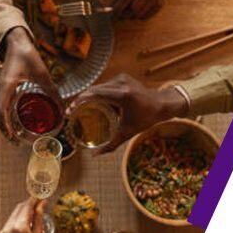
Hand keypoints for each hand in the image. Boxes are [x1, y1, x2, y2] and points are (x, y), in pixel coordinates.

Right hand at [0, 27, 58, 139]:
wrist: (16, 42)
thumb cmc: (27, 55)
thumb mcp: (42, 74)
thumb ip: (52, 91)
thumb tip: (63, 109)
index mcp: (7, 86)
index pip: (1, 110)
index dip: (6, 126)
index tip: (13, 137)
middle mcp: (0, 89)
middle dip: (5, 130)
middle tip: (16, 142)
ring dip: (4, 124)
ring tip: (14, 136)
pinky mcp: (2, 88)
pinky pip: (0, 106)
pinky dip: (4, 117)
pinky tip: (14, 122)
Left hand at [0, 198, 47, 232]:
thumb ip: (38, 217)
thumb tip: (42, 203)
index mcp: (19, 227)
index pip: (26, 207)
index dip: (33, 200)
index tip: (40, 196)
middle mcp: (8, 228)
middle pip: (18, 209)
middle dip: (28, 205)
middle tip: (39, 202)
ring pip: (14, 215)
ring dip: (23, 212)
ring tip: (35, 213)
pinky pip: (10, 223)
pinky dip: (18, 220)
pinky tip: (27, 222)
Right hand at [69, 73, 186, 153]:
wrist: (162, 104)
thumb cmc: (146, 119)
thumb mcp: (128, 132)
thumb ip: (111, 145)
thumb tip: (95, 155)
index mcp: (122, 95)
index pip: (94, 95)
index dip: (78, 102)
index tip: (70, 111)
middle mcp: (120, 83)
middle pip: (93, 90)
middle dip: (81, 100)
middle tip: (72, 112)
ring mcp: (121, 78)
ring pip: (98, 87)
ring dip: (90, 97)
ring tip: (81, 109)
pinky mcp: (123, 77)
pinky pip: (105, 85)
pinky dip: (99, 94)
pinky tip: (94, 103)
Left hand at [113, 0, 163, 19]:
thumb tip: (110, 12)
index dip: (117, 9)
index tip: (111, 17)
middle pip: (133, 9)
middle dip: (123, 15)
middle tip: (118, 17)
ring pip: (139, 15)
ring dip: (131, 17)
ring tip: (127, 13)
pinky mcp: (160, 4)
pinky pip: (145, 17)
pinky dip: (139, 17)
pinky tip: (137, 12)